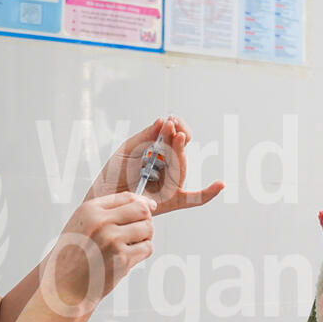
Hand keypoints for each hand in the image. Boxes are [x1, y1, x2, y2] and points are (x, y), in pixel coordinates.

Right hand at [40, 192, 154, 314]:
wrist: (64, 286)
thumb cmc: (72, 257)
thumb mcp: (81, 225)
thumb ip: (106, 212)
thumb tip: (144, 204)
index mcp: (90, 210)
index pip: (127, 197)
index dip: (142, 202)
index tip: (149, 207)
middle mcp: (101, 222)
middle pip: (142, 211)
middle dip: (145, 220)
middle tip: (139, 231)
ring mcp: (112, 240)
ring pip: (148, 229)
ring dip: (145, 237)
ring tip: (131, 246)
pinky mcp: (122, 258)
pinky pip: (147, 248)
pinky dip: (142, 253)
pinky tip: (128, 257)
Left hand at [87, 116, 223, 215]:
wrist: (103, 197)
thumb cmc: (113, 174)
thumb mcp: (127, 149)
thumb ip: (145, 137)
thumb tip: (163, 121)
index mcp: (160, 154)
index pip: (176, 138)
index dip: (177, 128)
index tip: (171, 120)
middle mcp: (169, 168)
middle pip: (179, 152)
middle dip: (177, 139)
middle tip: (172, 126)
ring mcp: (171, 185)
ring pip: (181, 168)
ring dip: (180, 152)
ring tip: (177, 136)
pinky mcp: (172, 201)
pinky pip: (194, 199)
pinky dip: (208, 193)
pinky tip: (219, 185)